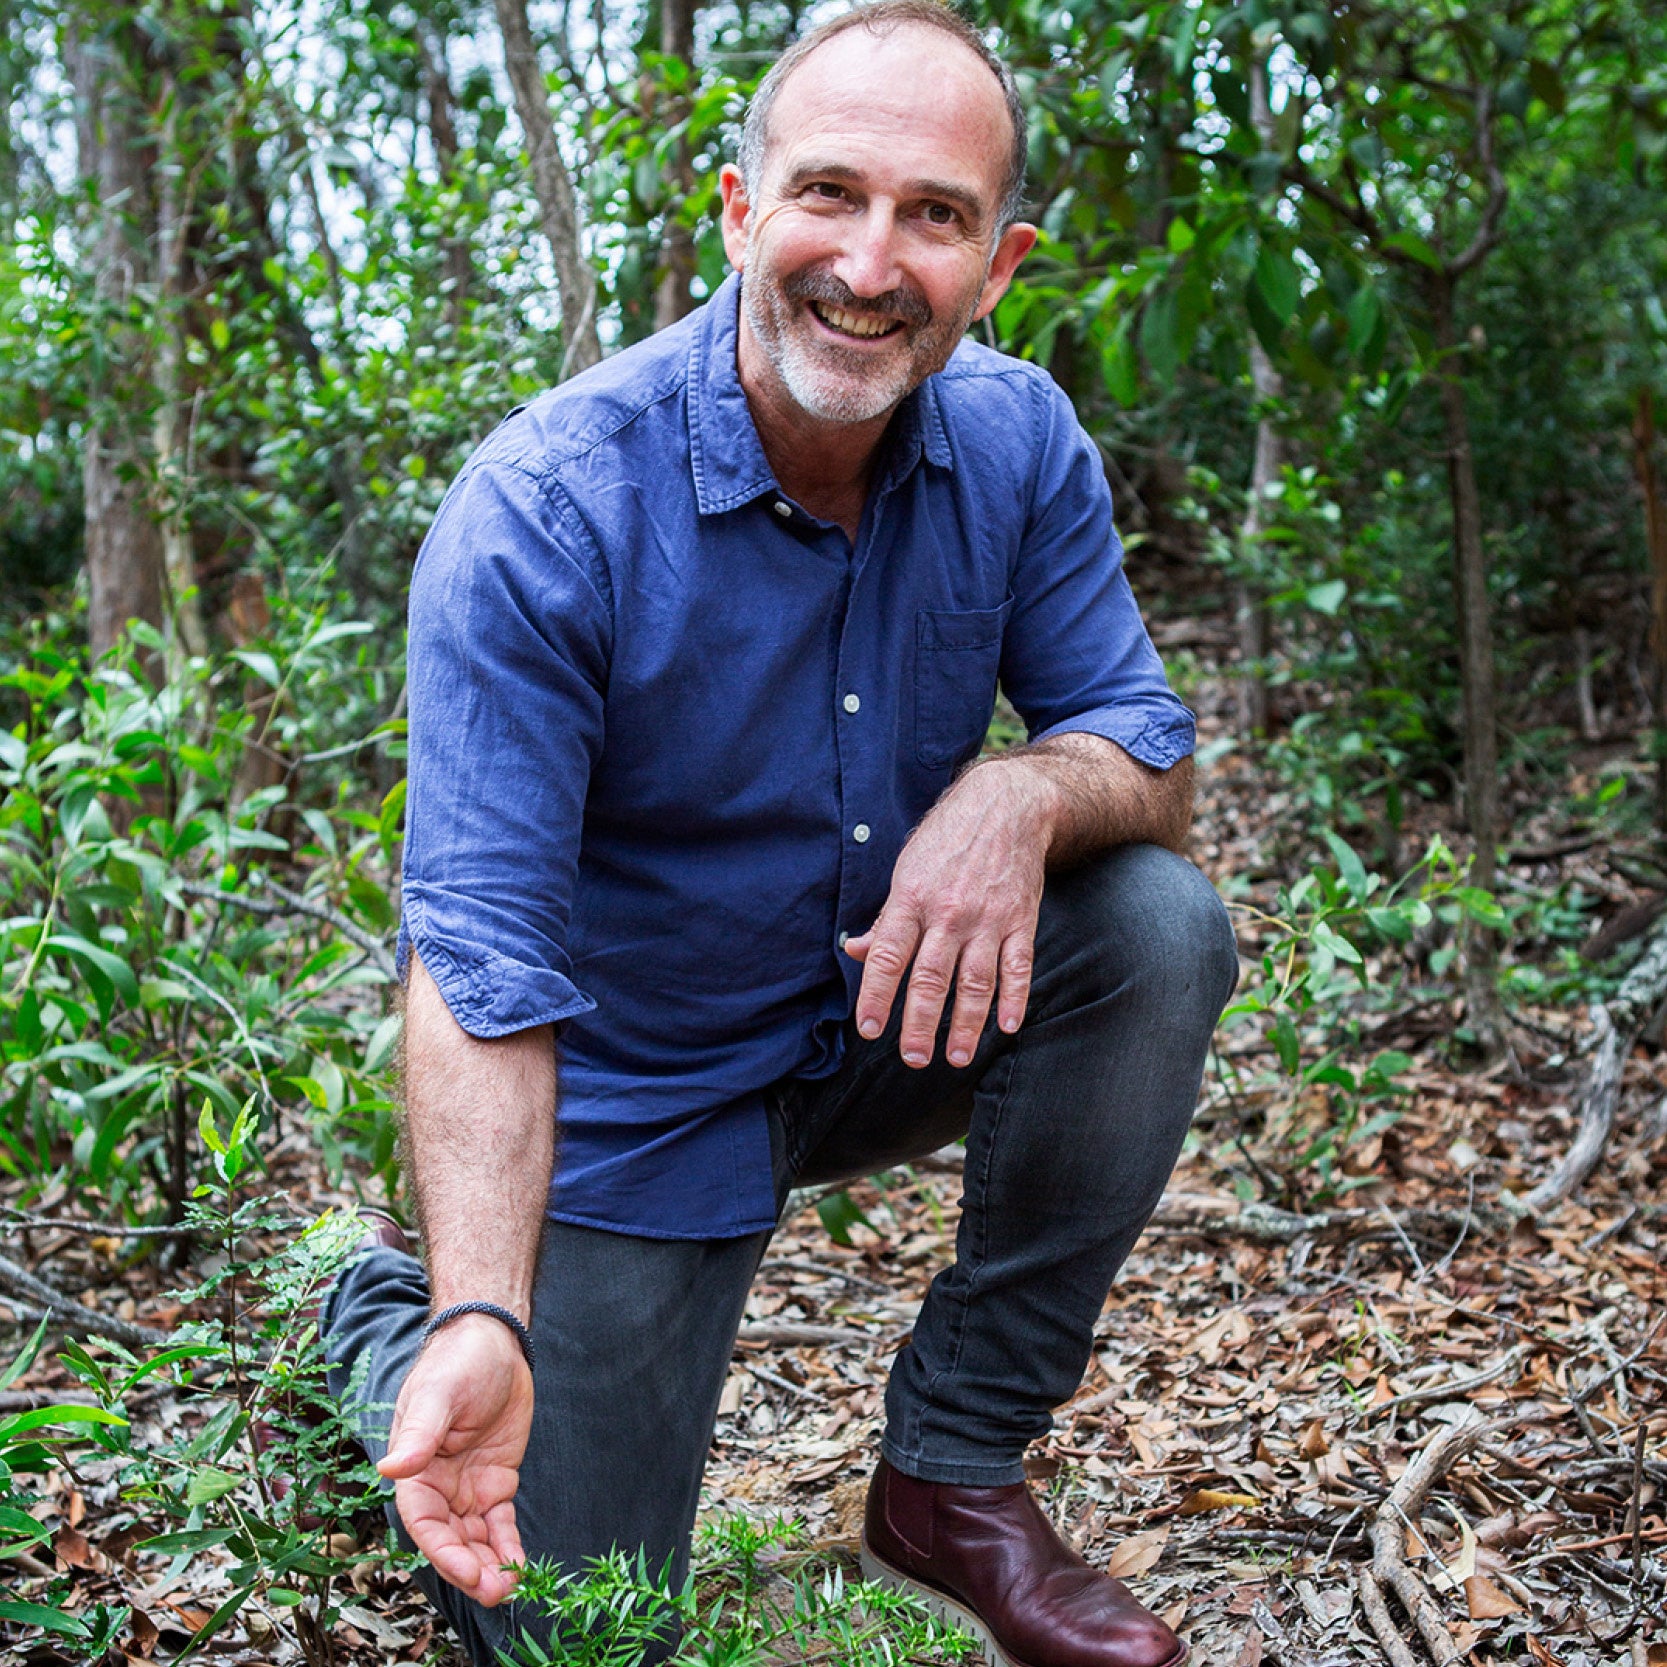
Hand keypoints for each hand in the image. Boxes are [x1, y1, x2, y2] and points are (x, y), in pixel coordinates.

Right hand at [378, 1315, 533, 1604]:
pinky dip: (508, 1544)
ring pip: (475, 1538)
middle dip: (470, 1569)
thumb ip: (419, 1435)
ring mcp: (467, 1486)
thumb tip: (390, 1467)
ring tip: (509, 1589)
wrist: (492, 1342)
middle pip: (450, 1538)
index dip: (443, 1551)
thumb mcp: (437, 1396)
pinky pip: (500, 1522)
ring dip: (489, 1565)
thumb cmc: (456, 1364)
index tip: (467, 1572)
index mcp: (414, 1469)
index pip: (423, 1522)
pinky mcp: (495, 1481)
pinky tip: (520, 1565)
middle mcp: (438, 1485)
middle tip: (496, 1592)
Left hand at [845, 759, 1055, 1068]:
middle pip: (931, 977)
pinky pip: (1018, 966)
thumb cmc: (946, 840)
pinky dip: (1015, 998)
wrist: (1006, 806)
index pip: (888, 955)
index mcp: (912, 899)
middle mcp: (948, 912)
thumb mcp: (906, 870)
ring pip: (975, 982)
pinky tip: (1008, 1026)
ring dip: (967, 1024)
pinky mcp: (1021, 920)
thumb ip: (885, 918)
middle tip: (913, 1059)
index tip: (869, 1030)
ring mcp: (988, 918)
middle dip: (920, 1023)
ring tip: (957, 1058)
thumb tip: (853, 951)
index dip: (876, 994)